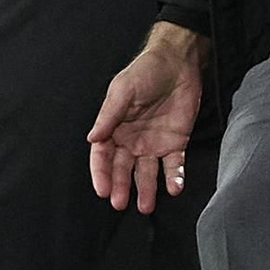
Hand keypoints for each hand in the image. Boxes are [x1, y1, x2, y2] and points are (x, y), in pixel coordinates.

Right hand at [88, 23, 205, 212]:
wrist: (177, 63)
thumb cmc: (145, 72)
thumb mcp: (123, 91)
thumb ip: (109, 115)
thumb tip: (92, 138)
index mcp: (114, 129)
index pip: (103, 157)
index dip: (101, 174)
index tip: (103, 190)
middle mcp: (131, 141)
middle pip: (123, 169)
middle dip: (122, 187)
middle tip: (120, 203)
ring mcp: (153, 144)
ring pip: (147, 173)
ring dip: (146, 189)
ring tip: (145, 206)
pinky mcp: (176, 143)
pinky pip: (174, 165)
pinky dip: (174, 178)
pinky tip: (173, 188)